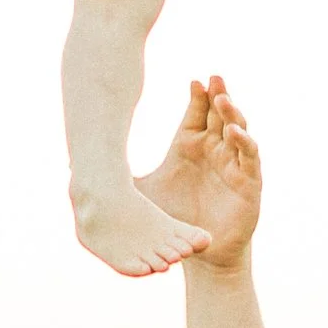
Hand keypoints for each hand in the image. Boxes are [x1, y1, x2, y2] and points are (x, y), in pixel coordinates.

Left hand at [136, 76, 261, 265]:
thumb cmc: (174, 217)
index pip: (197, 113)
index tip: (193, 81)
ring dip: (233, 116)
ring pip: (238, 131)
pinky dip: (245, 144)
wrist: (200, 250)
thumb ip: (118, 174)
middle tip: (215, 77)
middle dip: (219, 95)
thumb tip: (77, 161)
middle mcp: (214, 150)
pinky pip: (250, 158)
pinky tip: (235, 134)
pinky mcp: (249, 183)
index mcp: (191, 145)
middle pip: (219, 115)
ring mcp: (234, 164)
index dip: (198, 97)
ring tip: (224, 101)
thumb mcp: (143, 192)